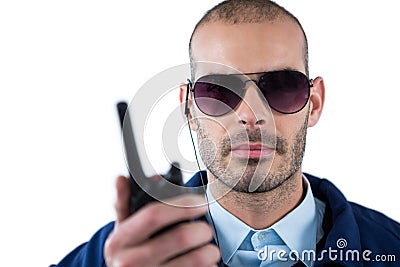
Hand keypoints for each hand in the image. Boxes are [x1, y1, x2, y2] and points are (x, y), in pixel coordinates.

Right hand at [103, 176, 220, 266]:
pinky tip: (204, 264)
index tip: (200, 202)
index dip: (182, 205)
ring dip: (210, 251)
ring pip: (197, 259)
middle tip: (205, 230)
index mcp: (120, 240)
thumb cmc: (129, 254)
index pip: (154, 214)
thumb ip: (123, 203)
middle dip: (202, 230)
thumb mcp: (122, 231)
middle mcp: (130, 262)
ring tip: (208, 248)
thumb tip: (121, 178)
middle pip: (181, 237)